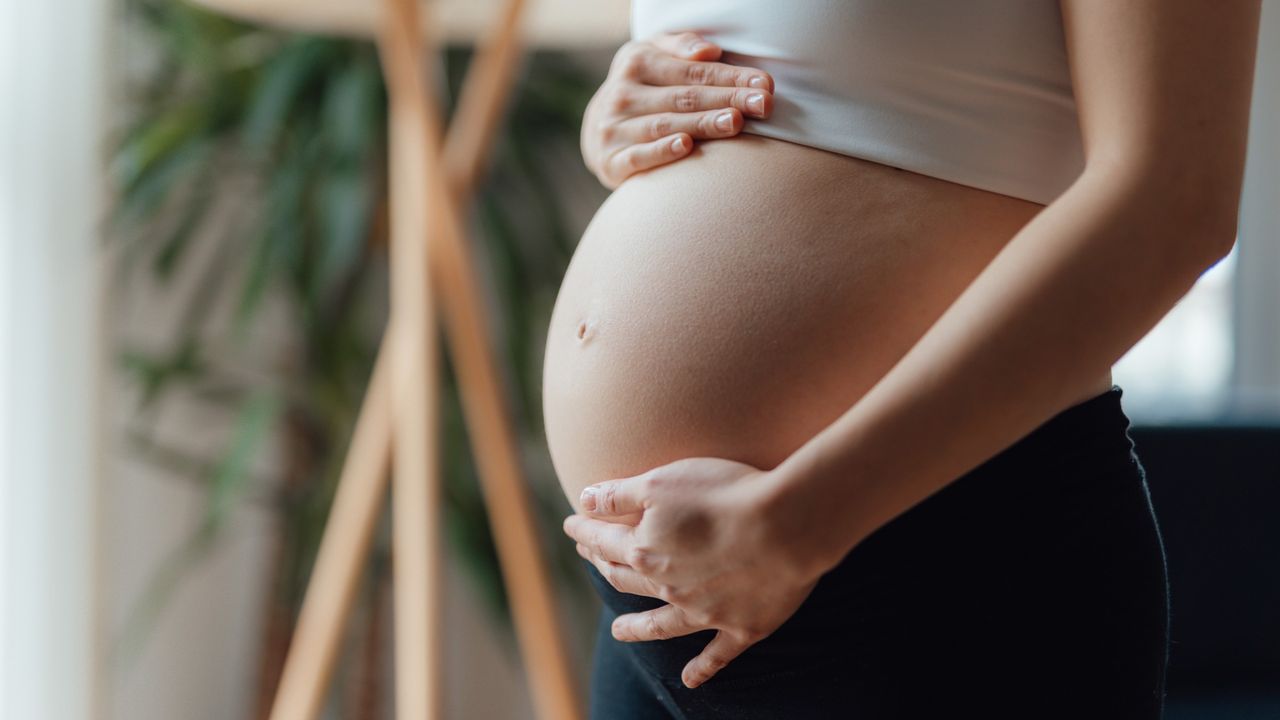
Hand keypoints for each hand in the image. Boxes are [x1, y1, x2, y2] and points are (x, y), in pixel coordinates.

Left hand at [562, 457, 827, 688]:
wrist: (785, 527)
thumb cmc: (723, 494)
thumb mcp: (660, 482)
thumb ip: (619, 495)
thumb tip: (582, 500)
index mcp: (645, 550)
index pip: (604, 541)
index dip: (585, 531)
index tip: (571, 524)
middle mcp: (668, 587)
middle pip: (627, 578)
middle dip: (604, 566)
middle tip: (592, 559)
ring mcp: (704, 613)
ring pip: (661, 624)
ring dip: (637, 628)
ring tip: (619, 631)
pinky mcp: (741, 627)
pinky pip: (716, 655)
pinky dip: (702, 669)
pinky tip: (690, 680)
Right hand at [581, 31, 774, 188]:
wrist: (598, 129)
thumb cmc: (642, 87)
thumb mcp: (654, 55)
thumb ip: (681, 46)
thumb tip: (709, 51)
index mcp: (636, 62)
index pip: (692, 71)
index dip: (730, 77)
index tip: (764, 84)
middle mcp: (622, 94)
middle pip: (684, 97)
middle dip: (726, 100)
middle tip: (762, 105)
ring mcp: (614, 128)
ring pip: (665, 125)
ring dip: (702, 124)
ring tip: (735, 122)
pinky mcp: (610, 161)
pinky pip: (639, 156)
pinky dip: (662, 151)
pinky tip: (686, 146)